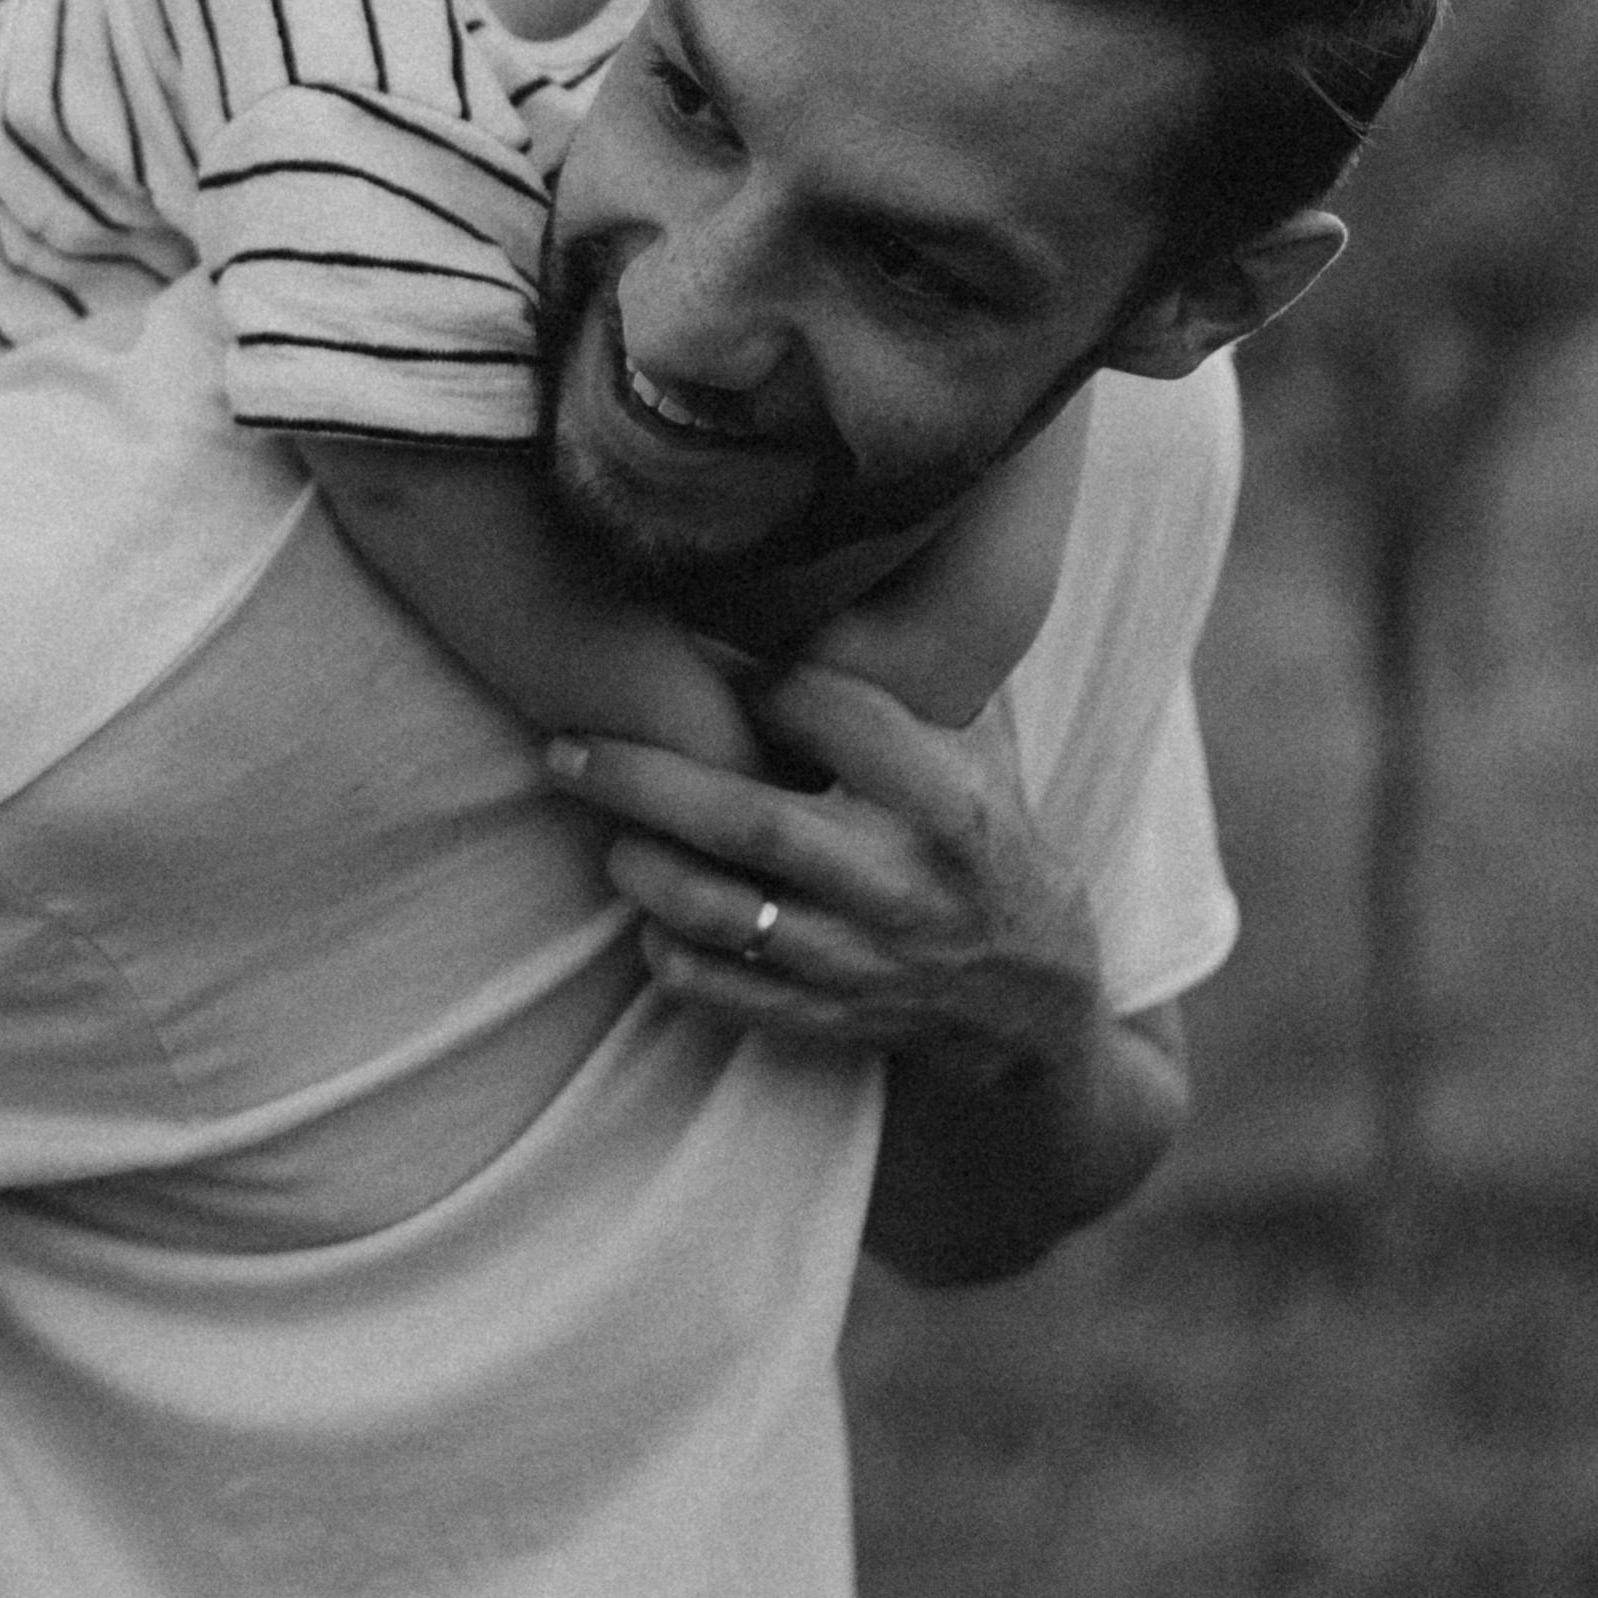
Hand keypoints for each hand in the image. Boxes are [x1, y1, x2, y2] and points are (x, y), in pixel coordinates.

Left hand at [541, 661, 1105, 1072]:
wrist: (1031, 992)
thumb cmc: (980, 836)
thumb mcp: (972, 748)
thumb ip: (897, 679)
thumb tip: (796, 581)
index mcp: (944, 795)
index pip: (833, 718)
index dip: (753, 682)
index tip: (690, 655)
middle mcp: (902, 878)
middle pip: (753, 823)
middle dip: (645, 780)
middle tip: (565, 748)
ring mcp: (862, 958)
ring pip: (726, 916)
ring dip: (647, 873)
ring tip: (611, 839)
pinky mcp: (832, 1016)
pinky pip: (727, 992)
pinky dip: (674, 956)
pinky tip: (651, 919)